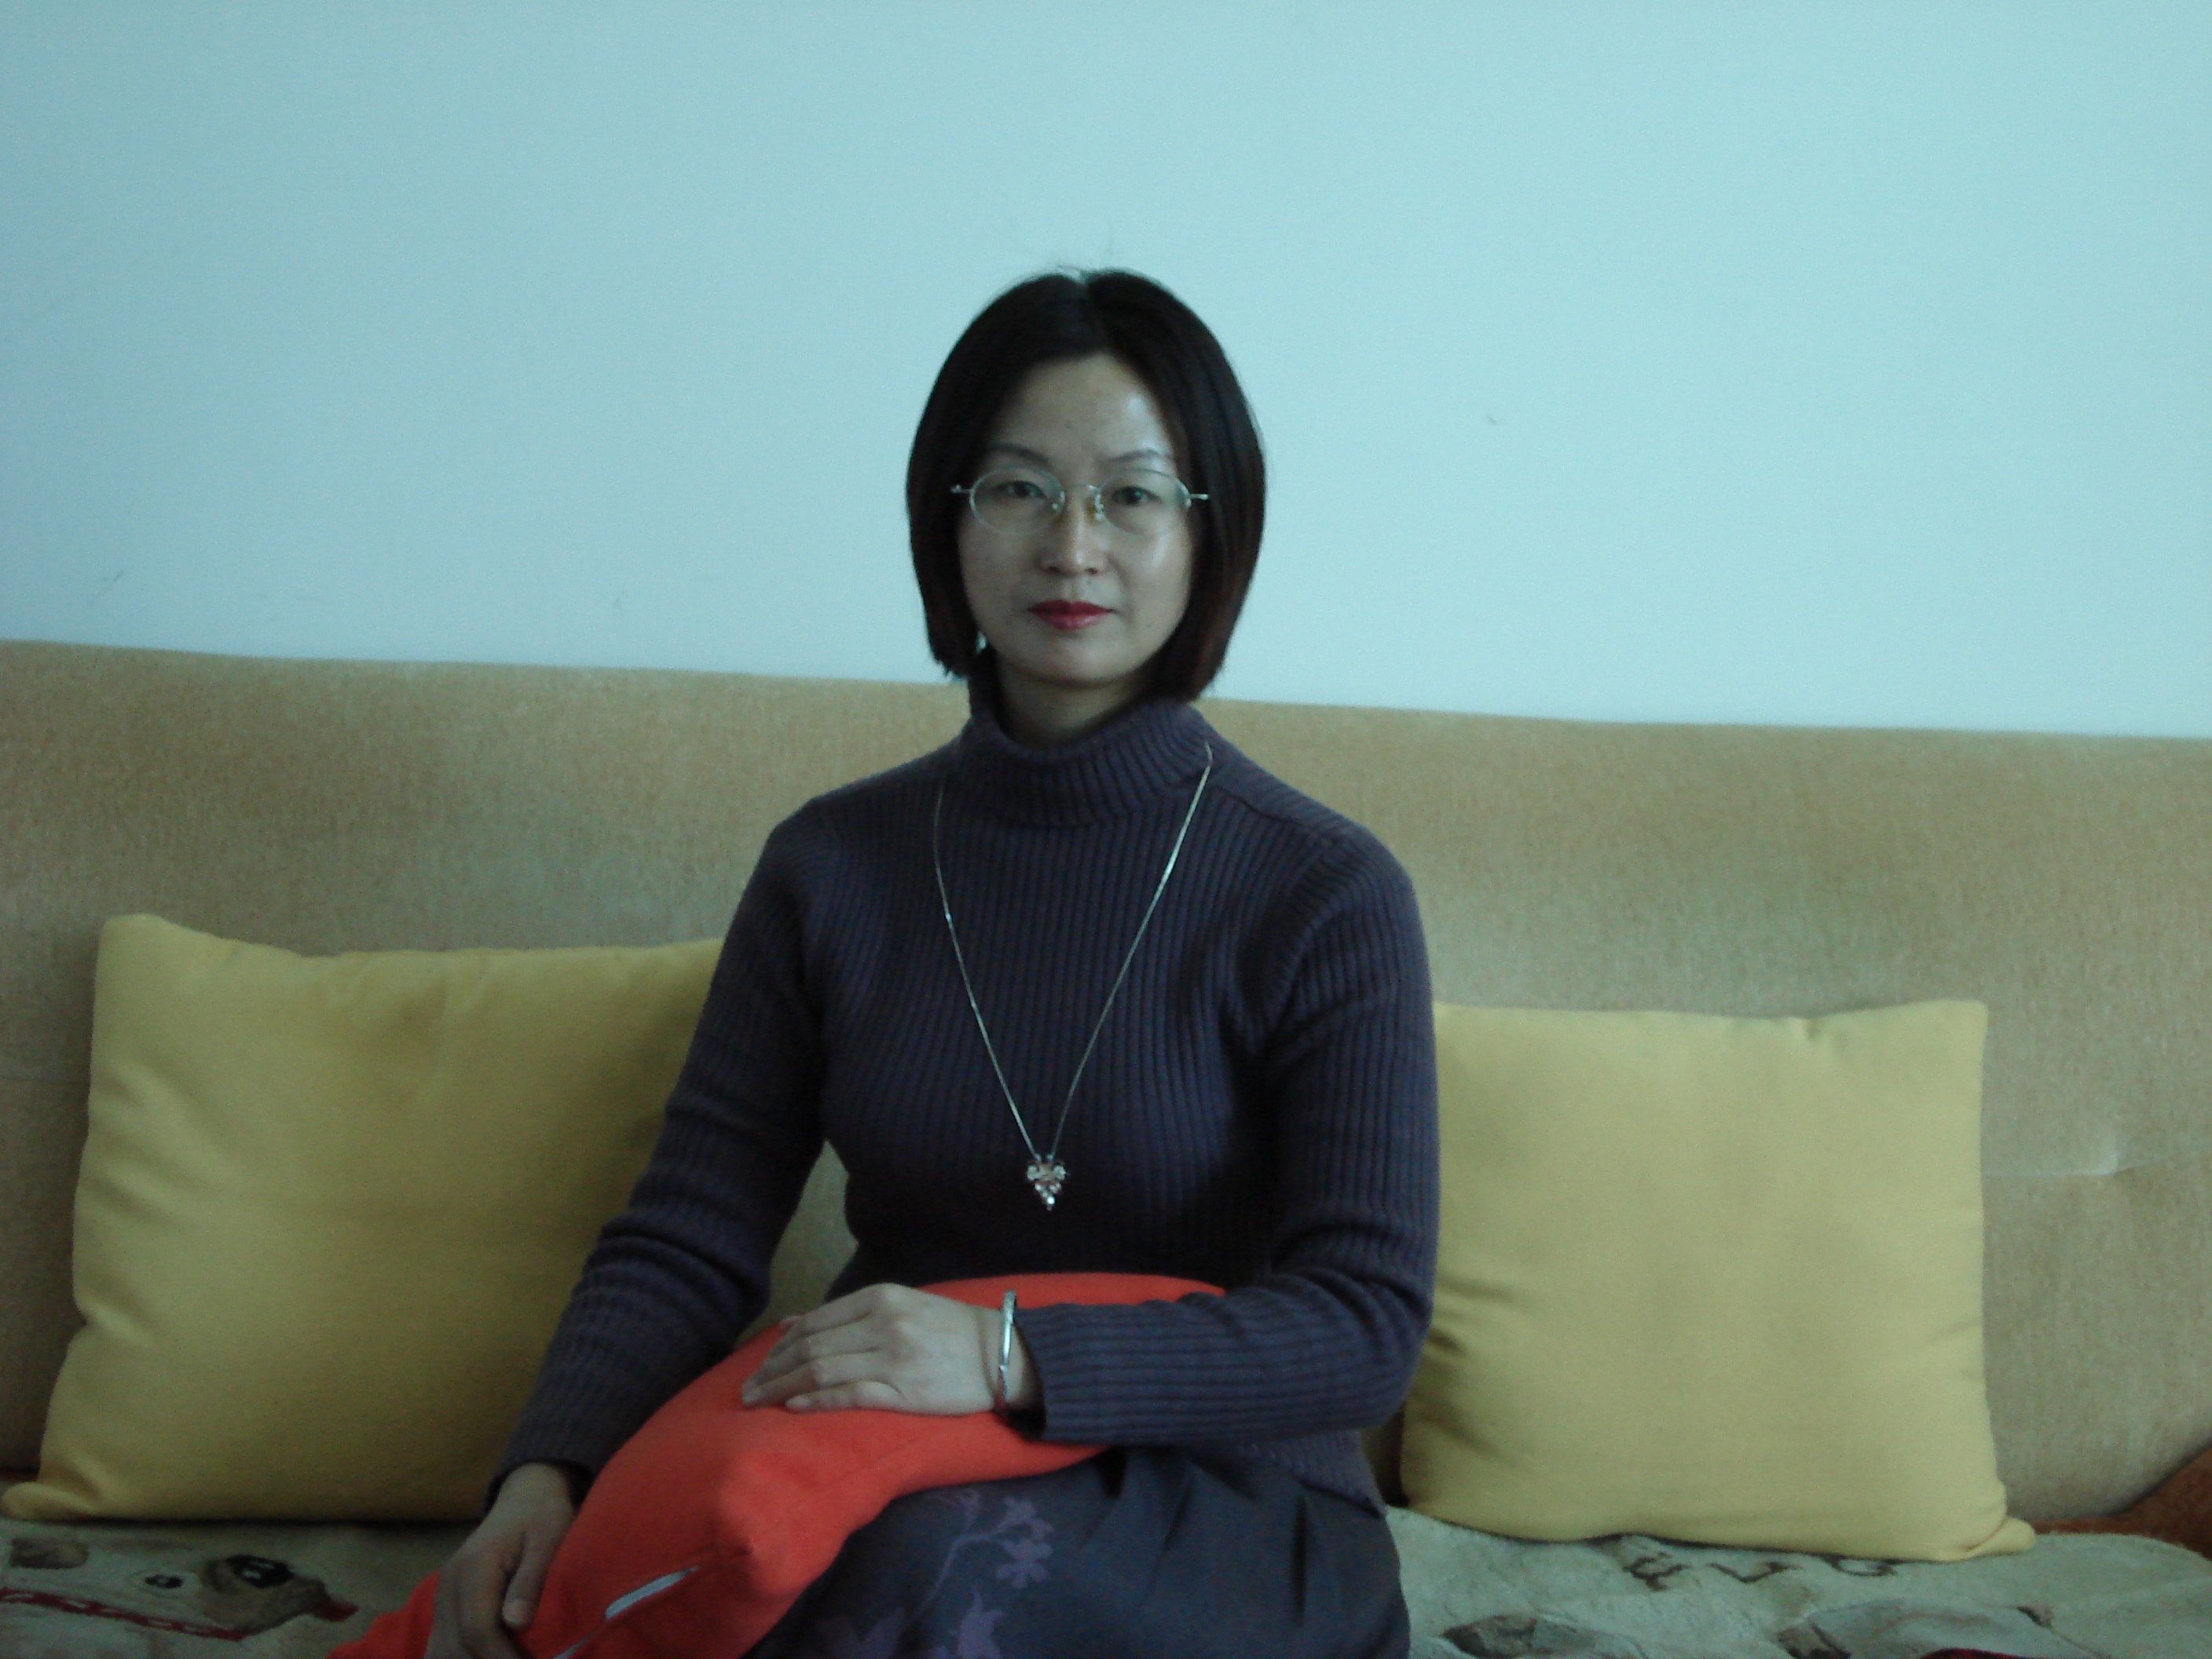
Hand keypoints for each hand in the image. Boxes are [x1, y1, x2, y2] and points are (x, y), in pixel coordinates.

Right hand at [426, 1461, 576, 1658]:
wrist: (525, 1498)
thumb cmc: (543, 1517)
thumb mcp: (548, 1540)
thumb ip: (530, 1580)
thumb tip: (516, 1623)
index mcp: (474, 1566)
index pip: (478, 1629)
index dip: (502, 1658)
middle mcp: (449, 1584)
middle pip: (455, 1647)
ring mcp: (443, 1596)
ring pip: (440, 1652)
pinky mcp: (445, 1606)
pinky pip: (439, 1646)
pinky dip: (456, 1658)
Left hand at [741, 1283, 1038, 1414]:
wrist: (1001, 1353)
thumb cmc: (948, 1330)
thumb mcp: (899, 1305)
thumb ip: (847, 1314)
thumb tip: (792, 1324)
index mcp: (880, 1298)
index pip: (814, 1323)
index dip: (779, 1347)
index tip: (758, 1367)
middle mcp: (882, 1324)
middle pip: (810, 1347)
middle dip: (772, 1370)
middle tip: (746, 1391)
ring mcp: (892, 1358)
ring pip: (821, 1370)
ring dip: (782, 1387)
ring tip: (758, 1403)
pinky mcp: (904, 1392)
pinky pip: (848, 1395)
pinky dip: (815, 1400)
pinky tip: (793, 1407)